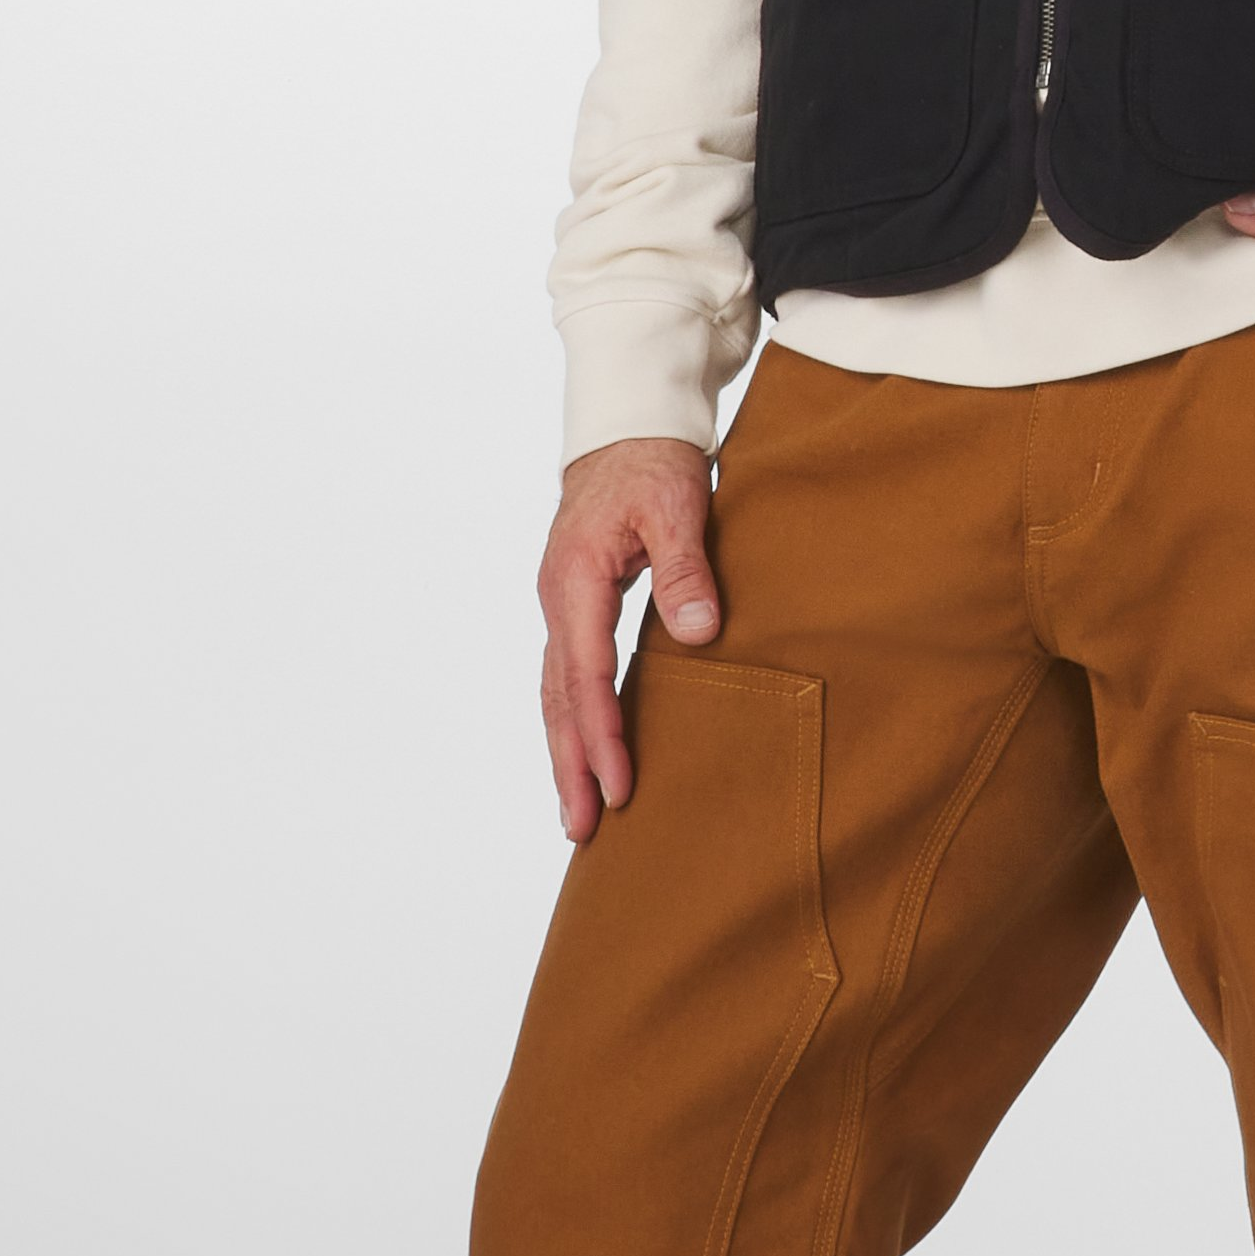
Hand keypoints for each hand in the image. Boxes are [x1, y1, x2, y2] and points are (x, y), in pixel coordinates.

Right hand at [539, 437, 719, 840]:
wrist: (627, 426)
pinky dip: (573, 721)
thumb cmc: (653, 460)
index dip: (603, 735)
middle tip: (583, 829)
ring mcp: (561, 605)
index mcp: (576, 580)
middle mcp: (558, 600)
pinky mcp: (575, 607)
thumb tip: (698, 632)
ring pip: (555, 694)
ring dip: (567, 753)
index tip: (620, 786)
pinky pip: (567, 676)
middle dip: (571, 766)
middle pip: (558, 699)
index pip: (587, 675)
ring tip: (578, 814)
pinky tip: (587, 755)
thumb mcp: (678, 504)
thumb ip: (687, 568)